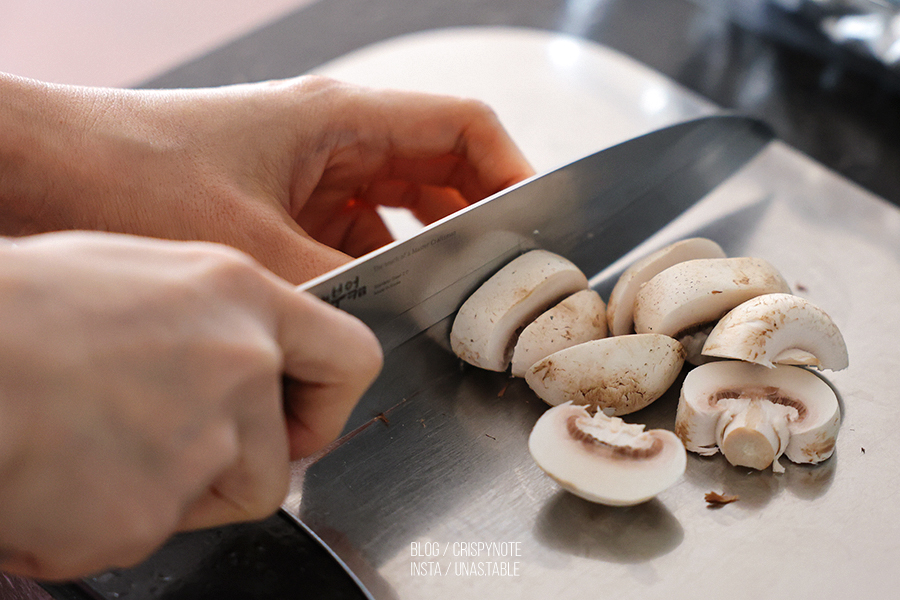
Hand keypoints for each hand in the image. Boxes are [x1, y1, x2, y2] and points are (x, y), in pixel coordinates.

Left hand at [0, 74, 534, 282]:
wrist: (42, 170)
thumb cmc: (129, 172)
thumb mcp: (251, 244)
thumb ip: (334, 286)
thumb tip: (387, 327)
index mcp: (341, 121)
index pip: (462, 130)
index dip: (512, 173)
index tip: (537, 228)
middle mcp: (332, 139)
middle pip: (438, 170)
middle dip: (474, 224)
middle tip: (500, 282)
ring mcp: (305, 170)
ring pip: (395, 206)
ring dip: (420, 252)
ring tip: (443, 303)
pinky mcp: (279, 202)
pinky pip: (350, 232)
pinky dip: (371, 267)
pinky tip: (372, 308)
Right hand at [0, 231, 381, 580]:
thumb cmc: (17, 309)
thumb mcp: (135, 275)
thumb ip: (208, 322)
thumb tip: (228, 360)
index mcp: (239, 298)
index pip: (350, 357)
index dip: (328, 402)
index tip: (301, 417)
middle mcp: (240, 366)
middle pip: (283, 458)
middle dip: (244, 469)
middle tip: (179, 447)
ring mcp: (204, 443)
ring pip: (216, 500)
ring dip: (167, 492)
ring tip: (89, 444)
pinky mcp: (149, 514)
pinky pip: (145, 531)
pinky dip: (104, 518)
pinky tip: (60, 472)